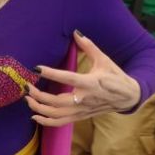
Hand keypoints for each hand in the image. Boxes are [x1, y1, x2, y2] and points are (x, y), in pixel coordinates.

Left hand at [24, 30, 140, 126]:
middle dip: (38, 95)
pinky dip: (46, 121)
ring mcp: (81, 110)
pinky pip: (60, 122)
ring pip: (56, 114)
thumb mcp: (104, 60)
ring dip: (39, 108)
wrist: (128, 97)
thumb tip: (76, 32)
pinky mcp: (80, 116)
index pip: (67, 78)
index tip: (36, 68)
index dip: (51, 73)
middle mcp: (84, 99)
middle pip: (56, 101)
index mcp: (90, 83)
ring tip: (27, 99)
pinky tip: (34, 116)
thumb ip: (88, 46)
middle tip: (26, 86)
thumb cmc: (115, 76)